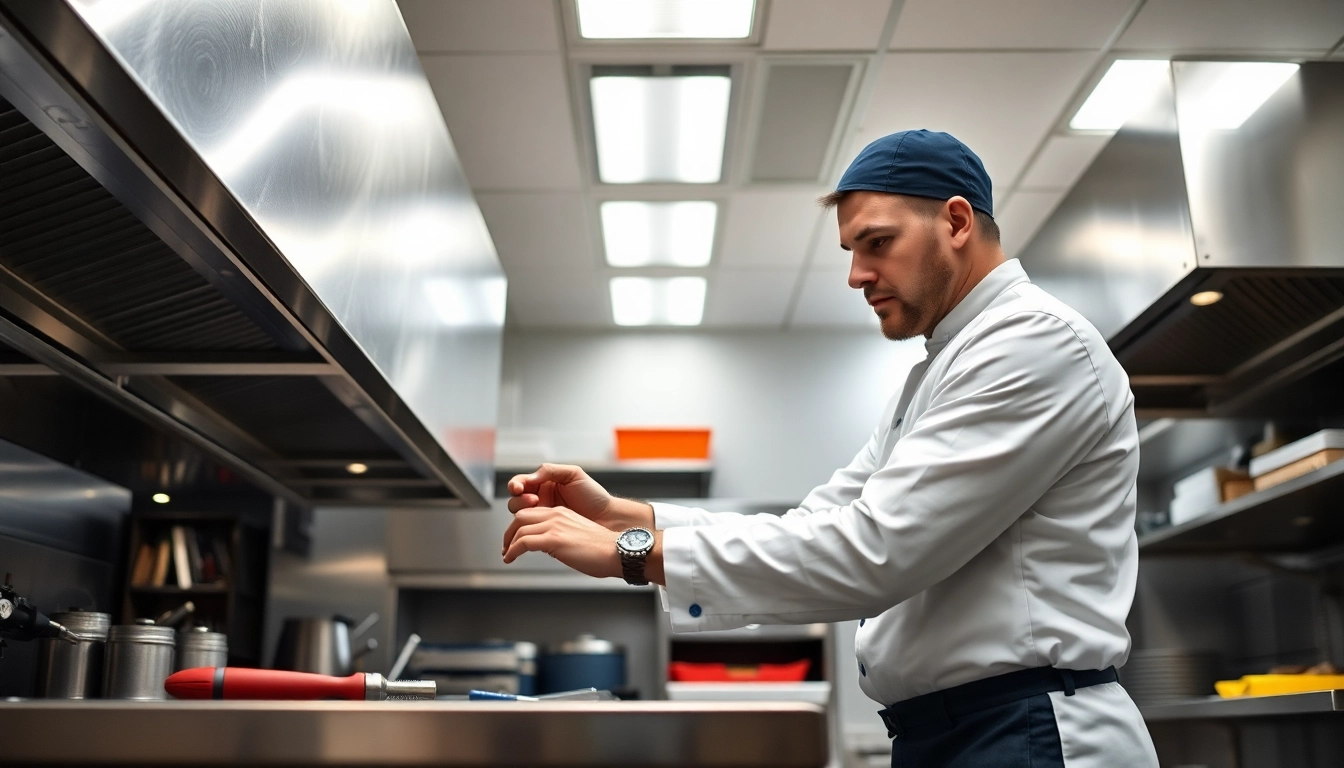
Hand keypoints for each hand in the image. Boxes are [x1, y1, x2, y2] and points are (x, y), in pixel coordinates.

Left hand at [501, 506, 621, 578]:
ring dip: (508, 543)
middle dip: (509, 532)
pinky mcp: (554, 539)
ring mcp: (554, 526)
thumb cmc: (603, 550)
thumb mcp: (577, 537)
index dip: (519, 526)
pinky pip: (523, 542)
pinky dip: (512, 551)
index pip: (532, 513)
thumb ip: (561, 537)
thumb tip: (548, 548)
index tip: (515, 539)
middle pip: (521, 516)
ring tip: (507, 555)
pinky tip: (510, 559)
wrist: (617, 551)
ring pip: (519, 528)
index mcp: (563, 514)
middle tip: (506, 547)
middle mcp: (556, 516)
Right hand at [506, 463, 652, 531]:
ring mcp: (542, 516)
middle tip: (533, 500)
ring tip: (537, 509)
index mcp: (545, 483)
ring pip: (519, 515)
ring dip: (522, 512)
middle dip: (520, 499)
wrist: (606, 518)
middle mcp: (541, 499)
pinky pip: (529, 530)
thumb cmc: (594, 495)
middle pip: (516, 499)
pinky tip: (534, 525)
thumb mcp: (574, 475)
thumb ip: (551, 470)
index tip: (519, 488)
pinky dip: (526, 529)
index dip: (516, 485)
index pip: (521, 482)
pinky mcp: (545, 531)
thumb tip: (532, 476)